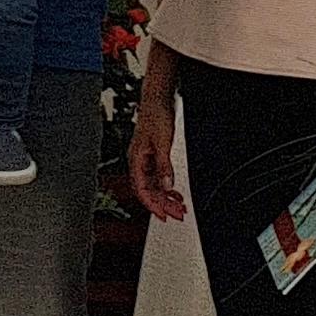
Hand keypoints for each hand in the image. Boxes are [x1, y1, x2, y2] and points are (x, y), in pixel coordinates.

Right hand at [130, 83, 185, 220]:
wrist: (157, 100)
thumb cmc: (155, 116)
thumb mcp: (162, 143)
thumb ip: (164, 166)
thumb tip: (166, 186)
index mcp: (136, 160)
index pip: (142, 189)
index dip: (152, 204)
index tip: (163, 216)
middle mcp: (139, 162)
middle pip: (148, 190)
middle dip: (162, 204)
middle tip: (176, 215)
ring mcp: (146, 159)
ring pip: (154, 184)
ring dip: (165, 197)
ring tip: (179, 206)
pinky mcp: (153, 155)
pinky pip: (158, 176)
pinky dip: (166, 186)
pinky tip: (175, 191)